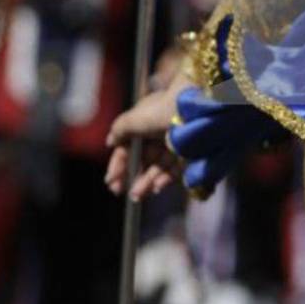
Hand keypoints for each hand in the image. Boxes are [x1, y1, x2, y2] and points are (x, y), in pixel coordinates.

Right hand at [105, 80, 184, 202]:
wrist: (194, 108)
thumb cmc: (160, 111)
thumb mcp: (133, 119)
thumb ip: (119, 130)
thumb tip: (110, 142)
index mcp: (145, 122)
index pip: (128, 147)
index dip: (118, 164)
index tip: (110, 181)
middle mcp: (160, 133)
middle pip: (143, 160)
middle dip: (131, 177)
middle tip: (120, 192)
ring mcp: (175, 143)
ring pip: (158, 167)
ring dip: (146, 183)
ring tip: (136, 196)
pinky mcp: (190, 153)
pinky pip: (175, 169)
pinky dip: (165, 179)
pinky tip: (157, 188)